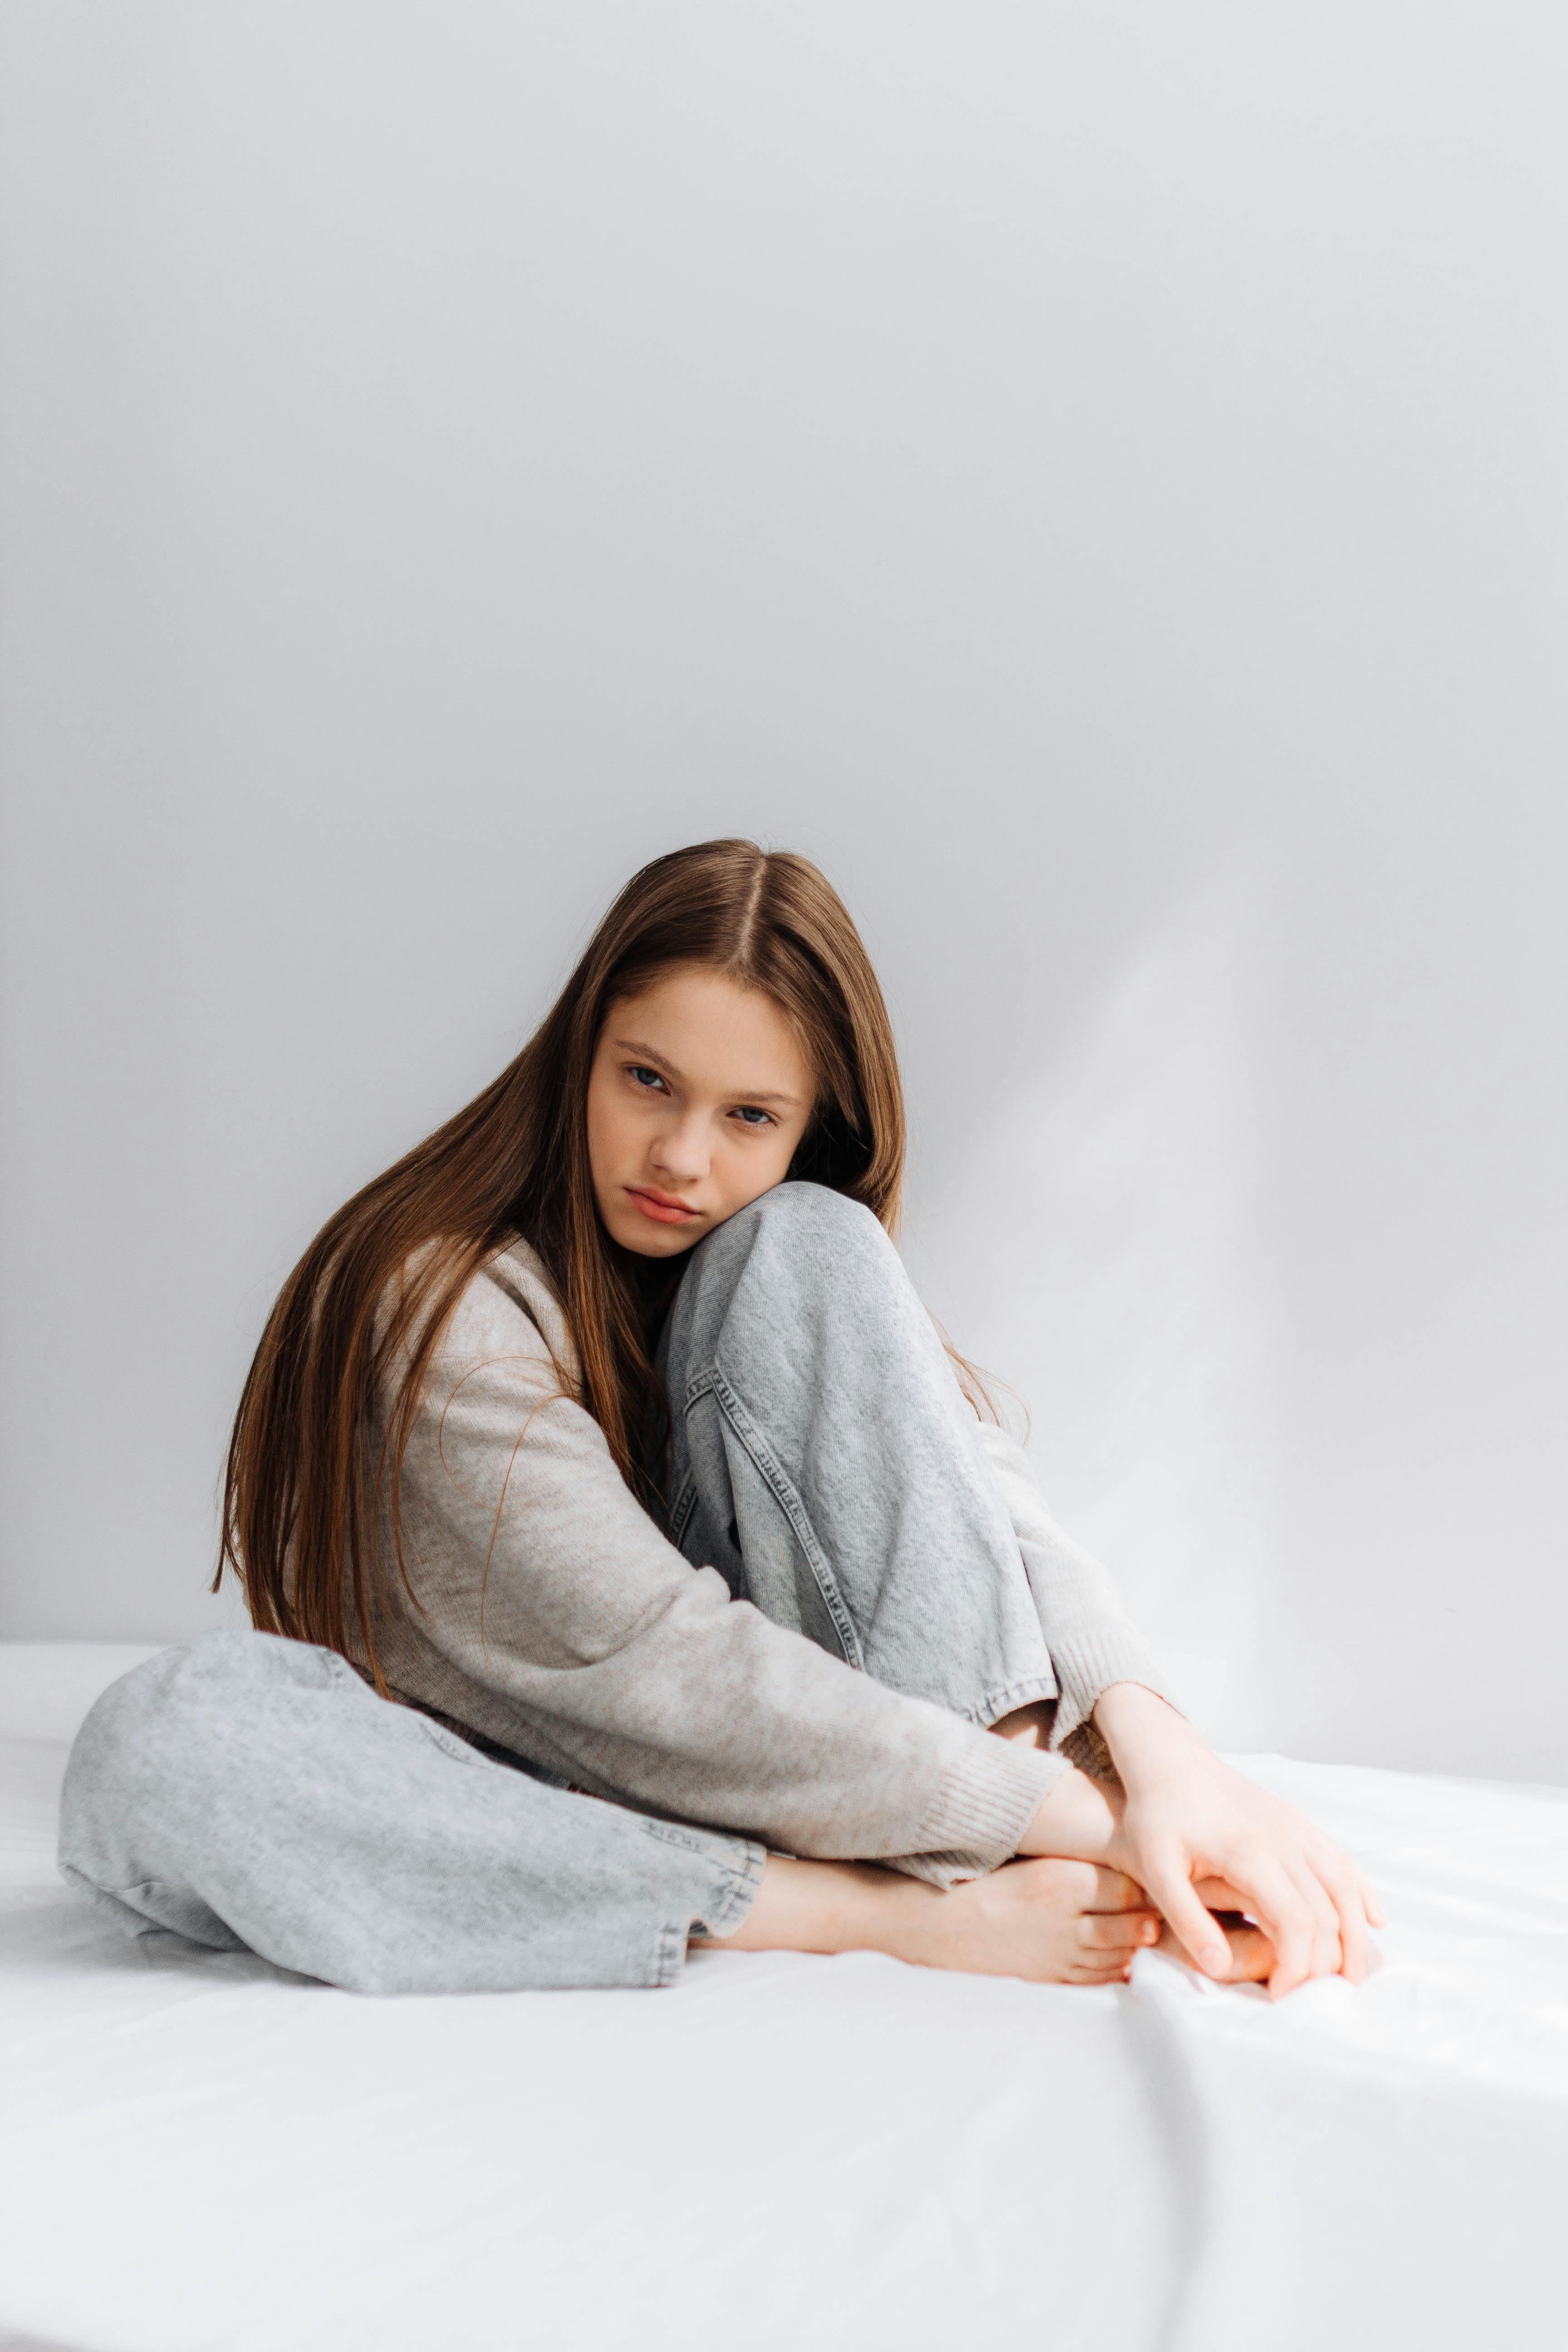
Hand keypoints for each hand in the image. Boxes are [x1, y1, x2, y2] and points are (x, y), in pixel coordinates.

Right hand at [700, 1849, 1167, 1985]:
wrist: (923, 1922)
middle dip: (1165, 1910)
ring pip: (1125, 1950)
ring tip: (1172, 1927)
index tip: (1186, 1868)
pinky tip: (1132, 1954)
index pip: (1130, 1878)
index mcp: (1059, 1880)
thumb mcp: (1021, 1852)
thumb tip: (1121, 1849)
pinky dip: (1121, 1966)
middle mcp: (1066, 1920)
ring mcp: (1059, 1954)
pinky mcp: (1049, 1977)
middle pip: (1137, 1917)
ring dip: (1147, 1940)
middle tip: (1198, 1900)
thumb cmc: (969, 1875)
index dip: (1161, 1876)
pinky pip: (1101, 1976)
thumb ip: (1070, 1854)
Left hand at [1092, 1683, 1384, 1997]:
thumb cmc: (1157, 1816)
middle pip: (1326, 1911)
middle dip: (1327, 1961)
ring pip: (1345, 1887)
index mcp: (1249, 1853)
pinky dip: (1362, 1893)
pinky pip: (1342, 1860)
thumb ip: (1186, 1918)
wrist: (1169, 1761)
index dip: (1296, 1966)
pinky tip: (1374, 1919)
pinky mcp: (1298, 1822)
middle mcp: (1283, 1839)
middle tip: (1314, 1998)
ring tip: (1352, 1976)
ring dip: (1356, 1934)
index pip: (1295, 1921)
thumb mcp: (1155, 1867)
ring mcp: (1296, 1827)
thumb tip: (1218, 1969)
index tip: (1278, 1996)